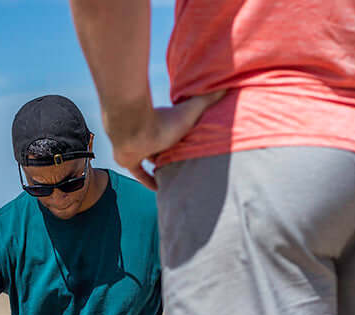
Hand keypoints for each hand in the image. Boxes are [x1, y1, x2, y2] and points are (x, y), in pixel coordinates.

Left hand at [104, 91, 224, 189]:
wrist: (134, 129)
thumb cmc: (163, 120)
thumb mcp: (191, 110)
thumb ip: (207, 99)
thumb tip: (225, 87)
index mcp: (165, 124)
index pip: (175, 131)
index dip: (183, 138)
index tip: (193, 145)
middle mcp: (151, 135)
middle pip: (163, 146)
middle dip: (172, 153)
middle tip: (186, 163)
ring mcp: (138, 147)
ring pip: (151, 158)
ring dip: (160, 165)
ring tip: (175, 176)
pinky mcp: (128, 160)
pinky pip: (138, 173)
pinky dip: (146, 180)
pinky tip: (158, 188)